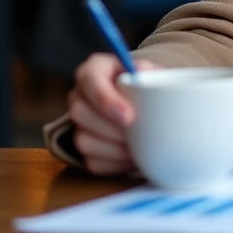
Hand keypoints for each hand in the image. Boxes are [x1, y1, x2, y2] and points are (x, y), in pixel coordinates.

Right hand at [69, 54, 161, 174]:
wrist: (149, 103)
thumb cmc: (148, 83)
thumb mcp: (153, 72)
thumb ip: (152, 75)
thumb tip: (152, 85)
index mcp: (96, 69)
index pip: (91, 80)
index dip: (106, 100)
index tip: (128, 117)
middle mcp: (80, 95)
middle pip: (81, 112)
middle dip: (112, 128)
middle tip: (139, 134)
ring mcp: (79, 123)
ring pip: (84, 140)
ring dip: (115, 148)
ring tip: (139, 145)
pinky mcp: (84, 148)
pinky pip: (92, 161)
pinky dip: (116, 162)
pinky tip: (133, 156)